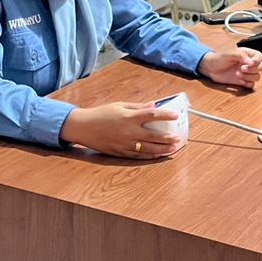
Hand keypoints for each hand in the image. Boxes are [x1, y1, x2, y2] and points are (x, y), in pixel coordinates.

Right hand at [59, 102, 182, 158]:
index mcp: (129, 117)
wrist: (84, 127)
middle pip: (153, 135)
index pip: (152, 115)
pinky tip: (158, 155)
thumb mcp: (119, 106)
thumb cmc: (101, 114)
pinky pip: (138, 155)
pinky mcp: (121, 152)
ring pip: (148, 148)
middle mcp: (129, 131)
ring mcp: (125, 143)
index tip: (175, 116)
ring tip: (173, 149)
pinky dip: (149, 155)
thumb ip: (137, 107)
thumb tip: (153, 105)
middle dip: (167, 138)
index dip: (165, 115)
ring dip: (162, 149)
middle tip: (177, 138)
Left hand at [198, 47, 261, 88]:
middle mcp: (248, 63)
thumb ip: (241, 56)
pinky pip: (251, 85)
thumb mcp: (229, 53)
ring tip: (238, 74)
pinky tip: (239, 80)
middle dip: (253, 69)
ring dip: (249, 77)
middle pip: (261, 67)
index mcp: (246, 54)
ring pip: (257, 76)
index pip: (259, 56)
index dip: (257, 60)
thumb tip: (251, 62)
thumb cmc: (219, 58)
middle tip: (241, 68)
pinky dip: (247, 83)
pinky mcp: (243, 81)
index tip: (249, 63)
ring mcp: (246, 73)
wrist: (210, 69)